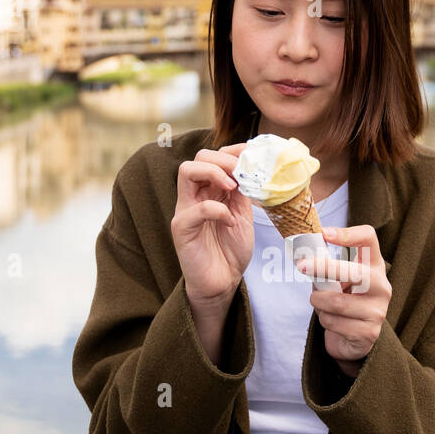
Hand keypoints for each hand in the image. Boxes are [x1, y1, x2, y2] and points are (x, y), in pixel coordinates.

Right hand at [170, 142, 252, 309]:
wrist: (222, 283)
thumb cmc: (230, 250)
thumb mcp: (243, 214)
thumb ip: (243, 192)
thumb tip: (252, 170)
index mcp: (209, 190)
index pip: (213, 156)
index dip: (232, 150)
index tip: (253, 156)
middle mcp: (194, 196)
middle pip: (198, 157)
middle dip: (224, 160)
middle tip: (242, 174)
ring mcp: (185, 210)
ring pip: (187, 172)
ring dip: (214, 173)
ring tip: (232, 187)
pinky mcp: (182, 229)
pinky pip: (195, 209)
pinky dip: (216, 210)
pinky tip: (230, 221)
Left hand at [295, 225, 390, 377]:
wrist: (354, 339)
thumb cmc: (342, 302)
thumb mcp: (336, 281)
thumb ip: (325, 271)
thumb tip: (305, 261)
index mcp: (374, 267)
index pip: (368, 240)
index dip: (348, 234)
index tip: (324, 233)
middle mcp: (381, 287)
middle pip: (354, 271)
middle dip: (324, 267)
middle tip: (301, 266)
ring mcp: (378, 311)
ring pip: (337, 302)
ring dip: (318, 302)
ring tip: (319, 303)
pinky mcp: (369, 332)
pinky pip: (334, 322)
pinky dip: (324, 320)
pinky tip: (331, 321)